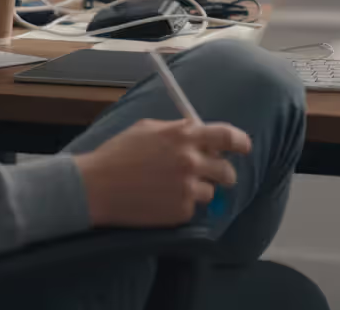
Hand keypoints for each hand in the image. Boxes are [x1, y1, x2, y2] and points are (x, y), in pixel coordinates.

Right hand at [74, 119, 251, 227]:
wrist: (96, 186)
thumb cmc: (118, 154)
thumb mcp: (147, 128)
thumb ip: (176, 129)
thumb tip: (197, 129)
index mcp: (184, 136)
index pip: (228, 136)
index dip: (241, 142)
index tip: (244, 147)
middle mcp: (191, 161)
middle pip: (227, 170)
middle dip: (222, 173)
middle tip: (211, 175)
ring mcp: (187, 188)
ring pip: (210, 192)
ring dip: (198, 190)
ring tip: (172, 187)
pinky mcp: (180, 211)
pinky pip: (191, 208)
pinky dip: (181, 205)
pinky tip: (160, 199)